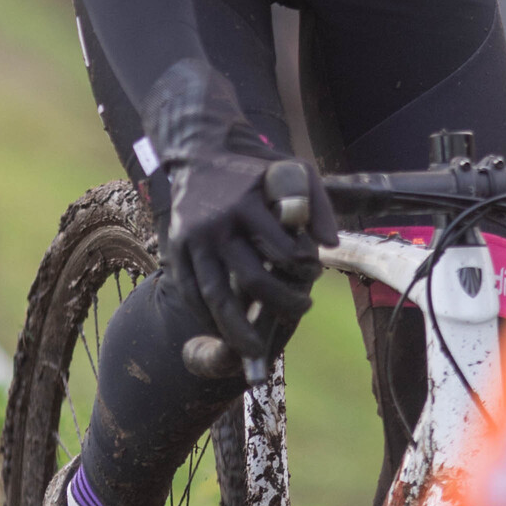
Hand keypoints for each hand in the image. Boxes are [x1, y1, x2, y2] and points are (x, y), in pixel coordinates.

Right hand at [145, 62, 337, 361]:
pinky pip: (190, 291)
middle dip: (280, 302)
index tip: (313, 274)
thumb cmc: (254, 167)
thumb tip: (330, 245)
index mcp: (246, 204)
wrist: (199, 152)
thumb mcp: (294, 170)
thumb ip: (316, 204)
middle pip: (251, 279)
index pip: (282, 251)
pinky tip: (223, 332)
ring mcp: (192, 239)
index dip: (304, 269)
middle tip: (301, 309)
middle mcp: (216, 224)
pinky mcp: (175, 249)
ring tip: (255, 352)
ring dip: (236, 329)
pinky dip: (206, 317)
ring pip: (214, 294)